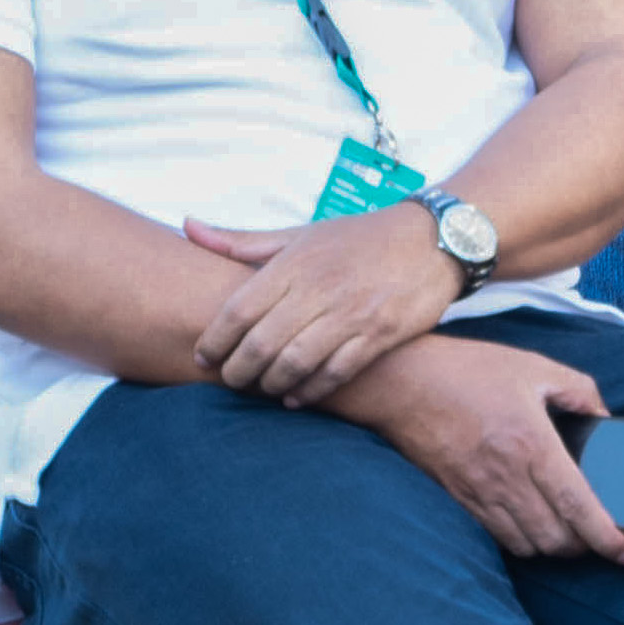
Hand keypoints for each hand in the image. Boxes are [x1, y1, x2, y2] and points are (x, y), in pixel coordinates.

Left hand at [186, 203, 460, 406]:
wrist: (436, 238)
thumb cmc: (360, 238)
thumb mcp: (303, 233)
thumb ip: (244, 241)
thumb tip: (187, 228)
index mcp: (297, 261)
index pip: (238, 309)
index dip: (213, 341)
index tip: (202, 357)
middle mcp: (321, 287)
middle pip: (261, 343)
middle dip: (237, 371)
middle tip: (230, 380)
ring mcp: (352, 312)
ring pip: (295, 363)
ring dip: (271, 384)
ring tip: (263, 388)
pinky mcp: (381, 333)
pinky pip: (336, 372)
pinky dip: (310, 391)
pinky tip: (297, 396)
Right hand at [325, 333, 623, 562]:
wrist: (402, 383)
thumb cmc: (470, 371)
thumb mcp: (535, 367)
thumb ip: (580, 391)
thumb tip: (605, 418)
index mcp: (531, 444)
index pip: (577, 505)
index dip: (606, 537)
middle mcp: (506, 478)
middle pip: (555, 539)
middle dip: (584, 546)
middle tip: (601, 534)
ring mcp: (479, 494)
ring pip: (527, 546)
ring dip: (554, 548)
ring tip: (571, 532)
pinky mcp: (459, 501)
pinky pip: (498, 538)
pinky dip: (524, 541)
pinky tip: (535, 524)